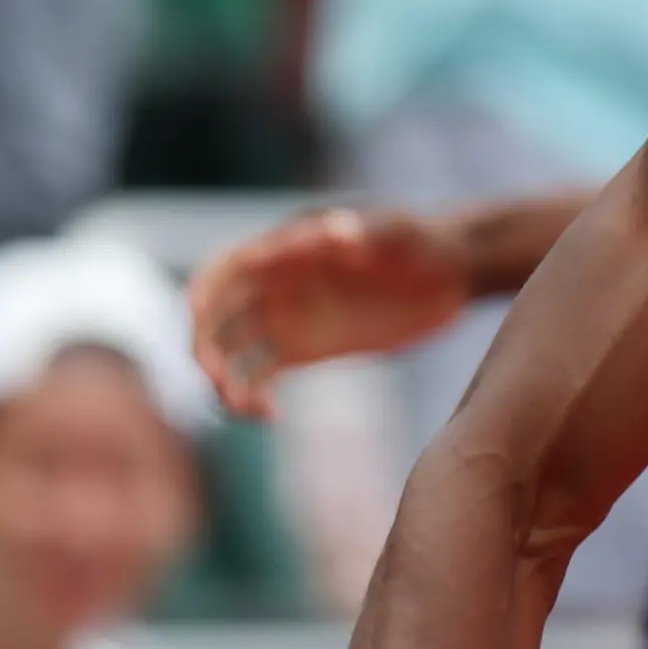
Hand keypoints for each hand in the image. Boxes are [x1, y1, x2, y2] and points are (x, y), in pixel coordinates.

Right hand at [189, 207, 472, 419]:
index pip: (229, 265)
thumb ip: (368, 231)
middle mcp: (276, 284)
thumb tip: (334, 231)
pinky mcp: (303, 349)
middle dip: (206, 345)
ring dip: (222, 379)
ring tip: (243, 407)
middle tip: (218, 379)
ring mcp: (286, 318)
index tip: (196, 318)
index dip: (205, 289)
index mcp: (288, 248)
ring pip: (230, 351)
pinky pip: (259, 376)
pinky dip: (251, 398)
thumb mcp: (400, 232)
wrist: (451, 270)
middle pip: (217, 315)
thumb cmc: (424, 239)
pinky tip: (269, 417)